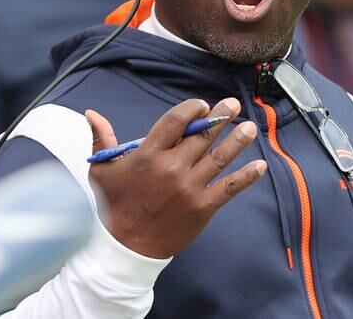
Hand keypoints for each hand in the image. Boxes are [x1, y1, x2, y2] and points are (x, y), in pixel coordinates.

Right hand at [86, 98, 266, 258]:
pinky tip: (260, 165)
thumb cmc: (114, 206)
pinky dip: (246, 176)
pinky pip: (229, 188)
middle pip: (201, 136)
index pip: (174, 121)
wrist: (125, 248)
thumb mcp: (102, 170)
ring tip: (250, 128)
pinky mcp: (202, 207)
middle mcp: (171, 168)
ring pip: (218, 157)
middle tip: (233, 105)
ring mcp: (189, 187)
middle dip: (220, 117)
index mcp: (148, 155)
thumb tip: (91, 112)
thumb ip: (101, 138)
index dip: (191, 109)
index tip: (202, 105)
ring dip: (237, 140)